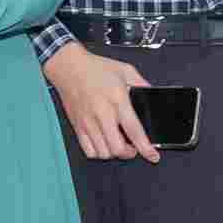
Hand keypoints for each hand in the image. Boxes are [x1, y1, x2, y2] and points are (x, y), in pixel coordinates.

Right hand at [47, 43, 153, 160]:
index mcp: (117, 99)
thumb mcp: (125, 70)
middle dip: (130, 153)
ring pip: (103, 153)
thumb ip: (141, 84)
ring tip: (118, 144)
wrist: (69, 67)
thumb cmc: (95, 68)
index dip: (145, 147)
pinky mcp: (77, 126)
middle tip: (134, 147)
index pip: (134, 130)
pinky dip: (98, 152)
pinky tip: (103, 143)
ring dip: (114, 153)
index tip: (152, 156)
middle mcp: (102, 113)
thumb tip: (152, 96)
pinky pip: (88, 150)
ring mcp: (88, 122)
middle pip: (117, 148)